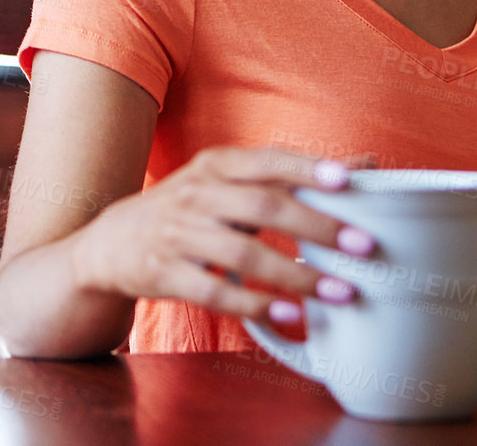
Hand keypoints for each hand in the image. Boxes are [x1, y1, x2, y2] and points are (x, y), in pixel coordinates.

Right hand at [70, 147, 377, 324]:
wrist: (109, 244)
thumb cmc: (188, 210)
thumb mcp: (229, 183)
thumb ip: (292, 176)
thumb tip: (367, 163)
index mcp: (216, 165)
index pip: (267, 161)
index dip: (307, 169)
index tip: (348, 180)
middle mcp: (196, 194)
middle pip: (262, 207)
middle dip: (316, 227)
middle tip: (362, 247)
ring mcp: (177, 234)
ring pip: (242, 253)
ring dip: (295, 274)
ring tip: (339, 291)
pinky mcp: (164, 273)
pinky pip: (215, 291)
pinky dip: (255, 305)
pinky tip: (290, 316)